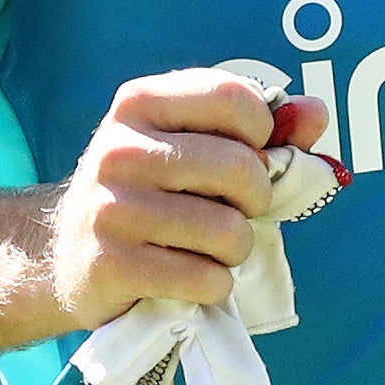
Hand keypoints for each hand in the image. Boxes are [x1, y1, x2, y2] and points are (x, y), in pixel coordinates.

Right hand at [48, 71, 320, 330]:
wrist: (68, 254)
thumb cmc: (151, 192)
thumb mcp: (193, 144)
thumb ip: (262, 127)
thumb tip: (315, 113)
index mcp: (140, 102)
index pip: (234, 99)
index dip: (263, 134)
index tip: (248, 154)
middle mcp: (120, 149)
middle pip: (240, 169)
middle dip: (256, 200)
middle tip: (234, 211)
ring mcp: (112, 209)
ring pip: (228, 232)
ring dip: (236, 249)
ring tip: (210, 247)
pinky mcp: (112, 266)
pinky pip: (205, 279)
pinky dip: (213, 285)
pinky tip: (189, 276)